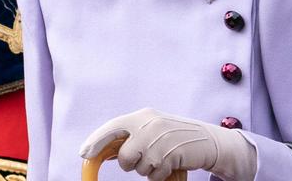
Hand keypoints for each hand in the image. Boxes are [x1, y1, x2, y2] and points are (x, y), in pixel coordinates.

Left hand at [79, 108, 256, 180]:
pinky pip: (153, 175)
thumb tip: (104, 152)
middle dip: (129, 162)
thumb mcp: (152, 129)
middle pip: (123, 155)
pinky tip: (171, 162)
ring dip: (148, 168)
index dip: (96, 141)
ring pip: (138, 168)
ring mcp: (160, 140)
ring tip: (162, 157)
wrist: (207, 140)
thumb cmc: (174, 136)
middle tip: (143, 157)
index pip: (112, 127)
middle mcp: (149, 125)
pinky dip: (160, 174)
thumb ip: (130, 136)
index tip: (84, 153)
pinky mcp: (171, 155)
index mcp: (142, 116)